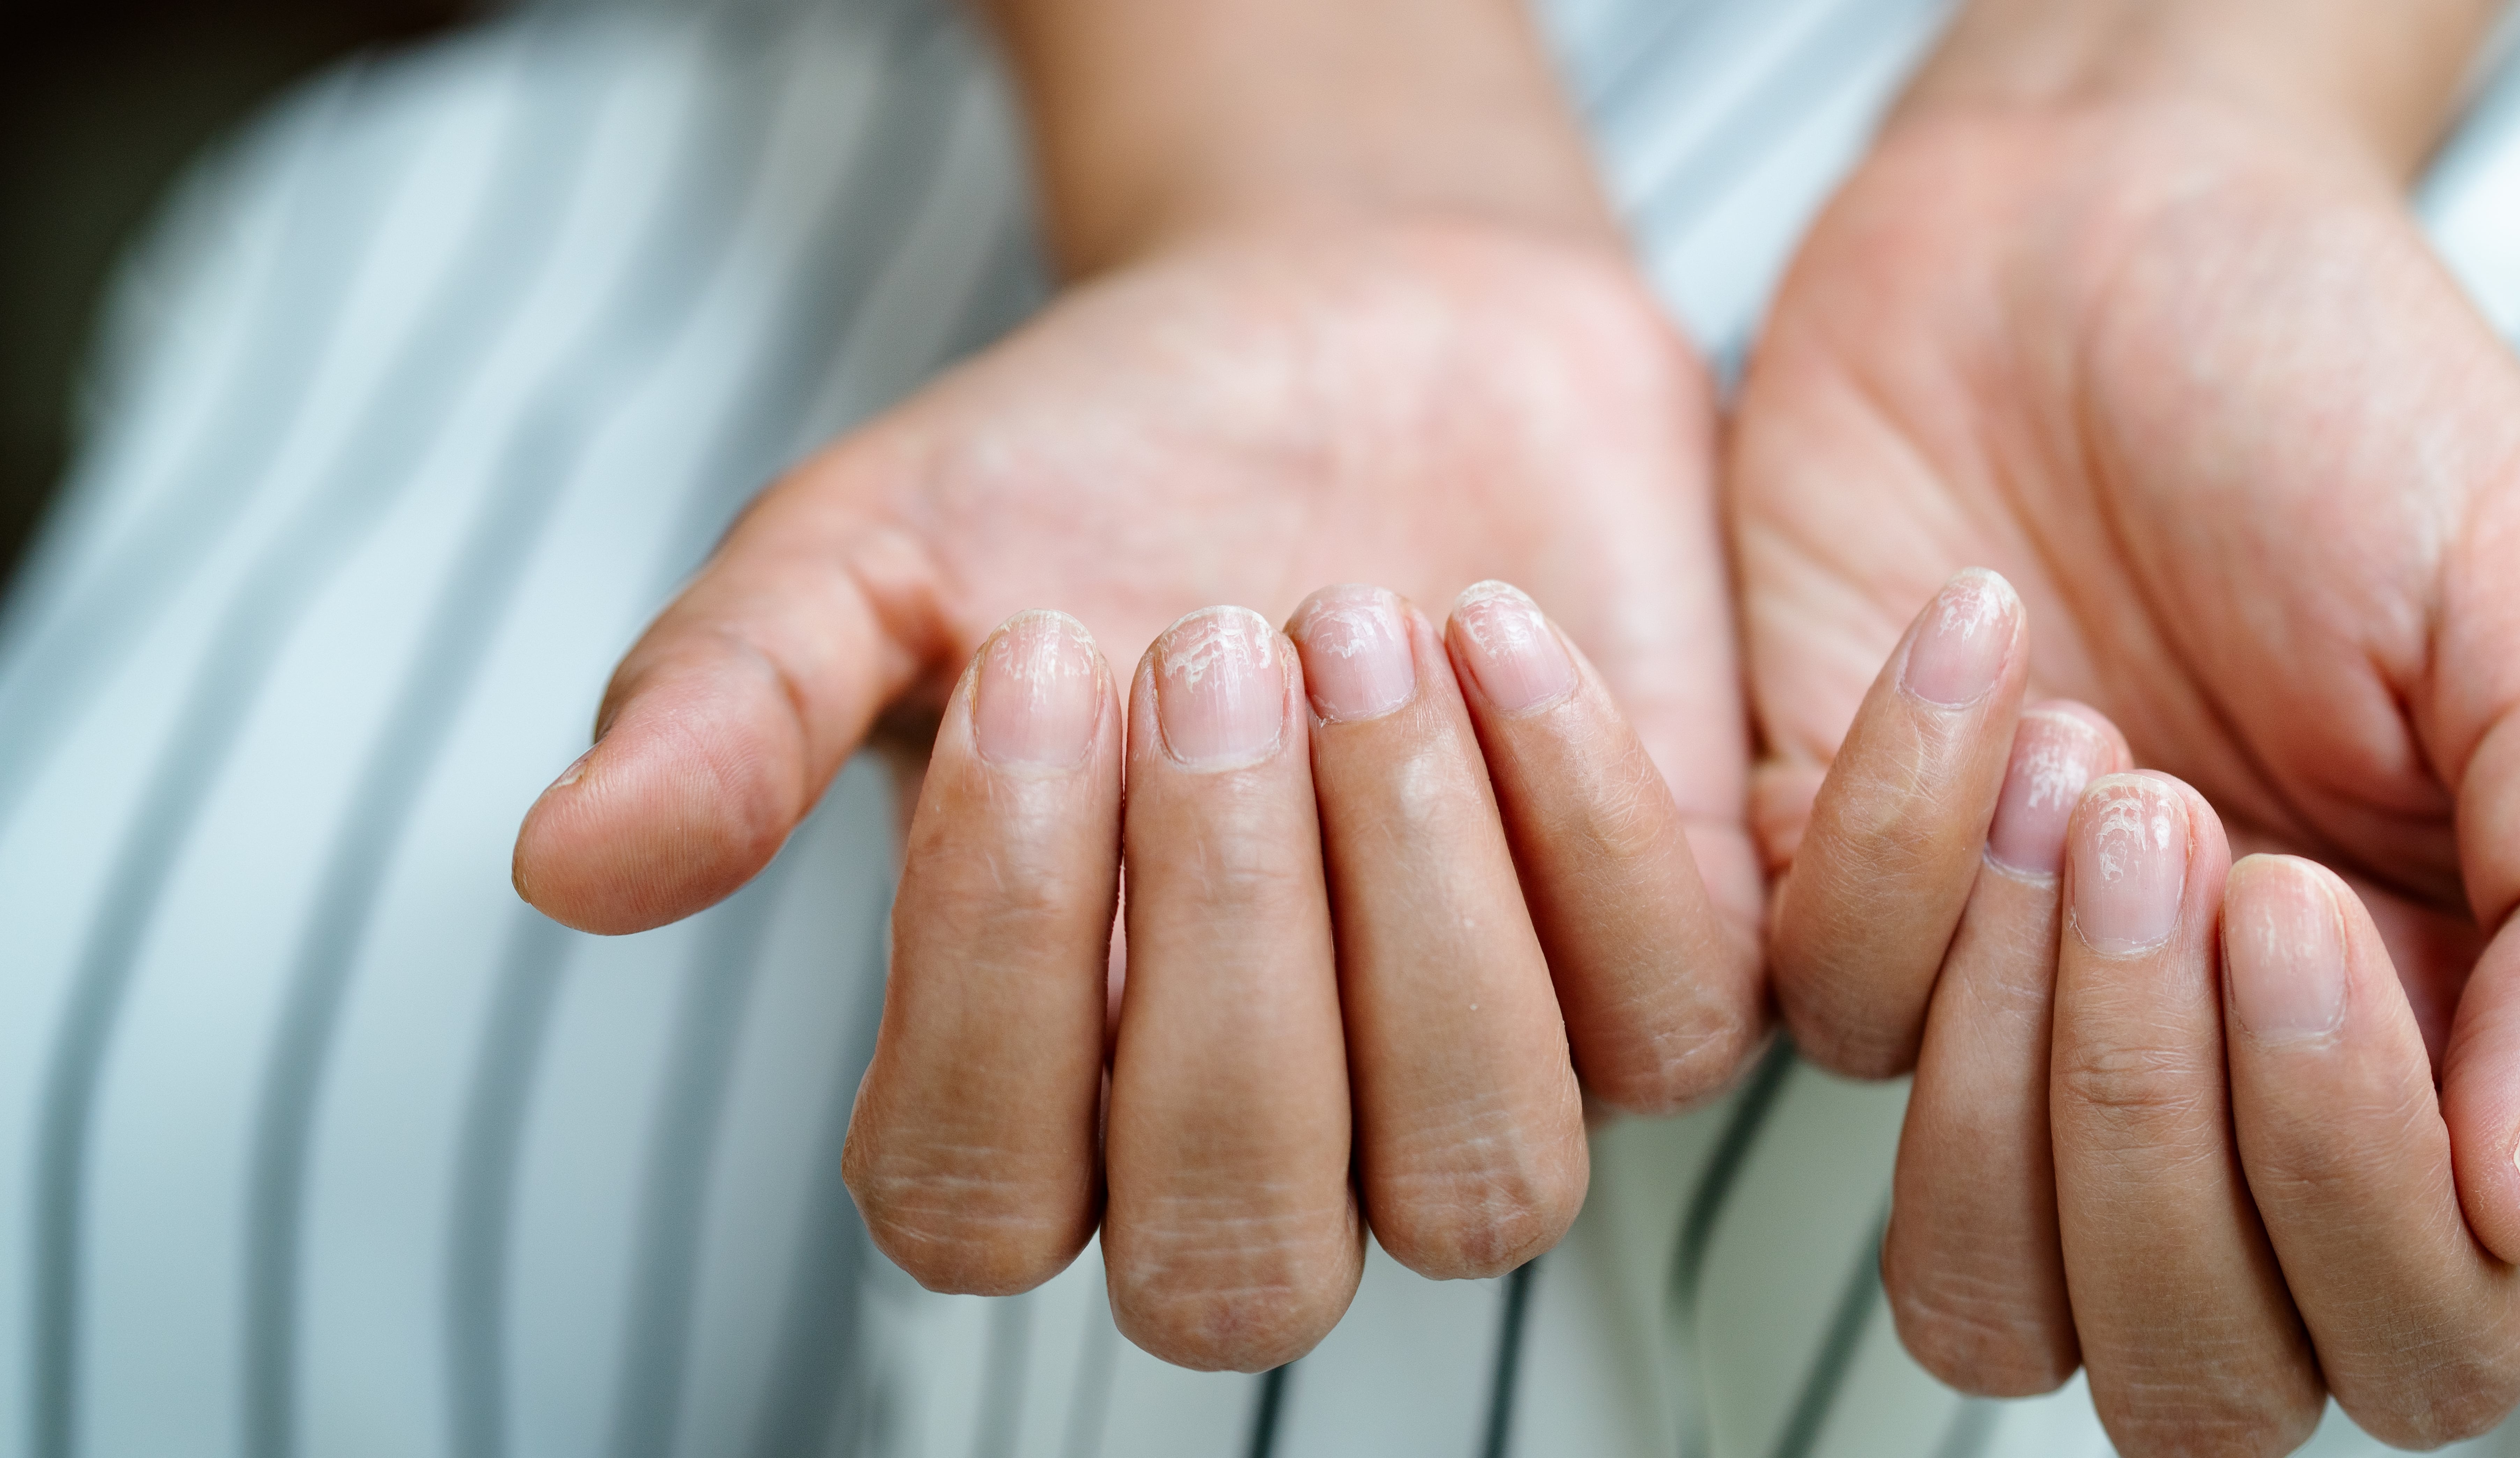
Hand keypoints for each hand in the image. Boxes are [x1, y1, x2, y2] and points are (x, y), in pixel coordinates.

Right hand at [511, 223, 1761, 1368]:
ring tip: (1352, 621)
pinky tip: (1491, 621)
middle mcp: (1262, 1138)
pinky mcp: (1658, 973)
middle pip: (1240, 1261)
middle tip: (1202, 642)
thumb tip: (565, 864)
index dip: (994, 968)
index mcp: (1037, 1086)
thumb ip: (733, 708)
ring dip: (1415, 905)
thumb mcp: (879, 550)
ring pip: (1483, 1186)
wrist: (1346, 332)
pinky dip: (1578, 817)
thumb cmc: (1095, 466)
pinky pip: (1669, 1025)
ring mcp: (1477, 1077)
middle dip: (1224, 951)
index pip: (978, 1207)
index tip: (1032, 665)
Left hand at [1736, 83, 2519, 1453]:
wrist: (2096, 238)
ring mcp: (1999, 1026)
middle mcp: (2208, 1089)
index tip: (2298, 908)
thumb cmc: (2339, 410)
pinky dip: (1891, 829)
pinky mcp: (1818, 915)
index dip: (2353, 1190)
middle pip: (2181, 1373)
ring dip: (2015, 1064)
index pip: (2414, 1333)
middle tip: (2183, 836)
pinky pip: (1819, 1017)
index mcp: (2423, 1051)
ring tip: (2083, 769)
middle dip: (2163, 1141)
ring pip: (1973, 1292)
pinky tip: (1973, 642)